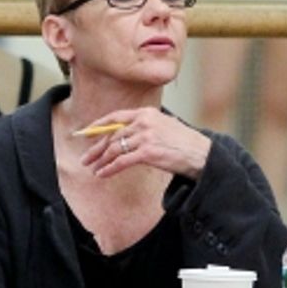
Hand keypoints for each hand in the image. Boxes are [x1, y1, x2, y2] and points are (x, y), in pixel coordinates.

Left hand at [78, 108, 212, 180]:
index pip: (116, 117)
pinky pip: (121, 161)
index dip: (98, 126)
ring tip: (93, 169)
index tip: (86, 133)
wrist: (201, 153)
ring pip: (114, 149)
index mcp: (147, 113)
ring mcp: (146, 136)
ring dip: (101, 161)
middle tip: (85, 158)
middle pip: (112, 135)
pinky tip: (102, 174)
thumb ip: (145, 126)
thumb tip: (124, 135)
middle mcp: (144, 122)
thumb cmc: (184, 142)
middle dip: (96, 148)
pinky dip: (109, 168)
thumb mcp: (164, 125)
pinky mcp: (147, 152)